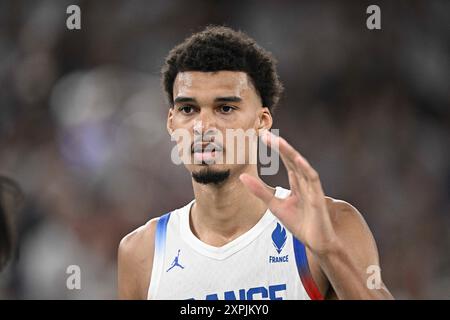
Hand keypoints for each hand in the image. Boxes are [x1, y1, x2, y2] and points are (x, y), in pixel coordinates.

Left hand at [240, 131, 338, 254]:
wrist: (315, 242)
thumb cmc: (299, 223)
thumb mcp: (274, 205)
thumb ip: (260, 190)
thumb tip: (242, 177)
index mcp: (297, 182)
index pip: (286, 161)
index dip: (276, 148)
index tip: (263, 136)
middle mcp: (305, 182)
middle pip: (292, 159)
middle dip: (280, 147)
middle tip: (266, 135)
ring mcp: (312, 188)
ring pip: (301, 166)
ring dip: (291, 153)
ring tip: (279, 142)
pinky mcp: (318, 197)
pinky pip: (313, 180)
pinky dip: (306, 169)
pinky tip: (297, 160)